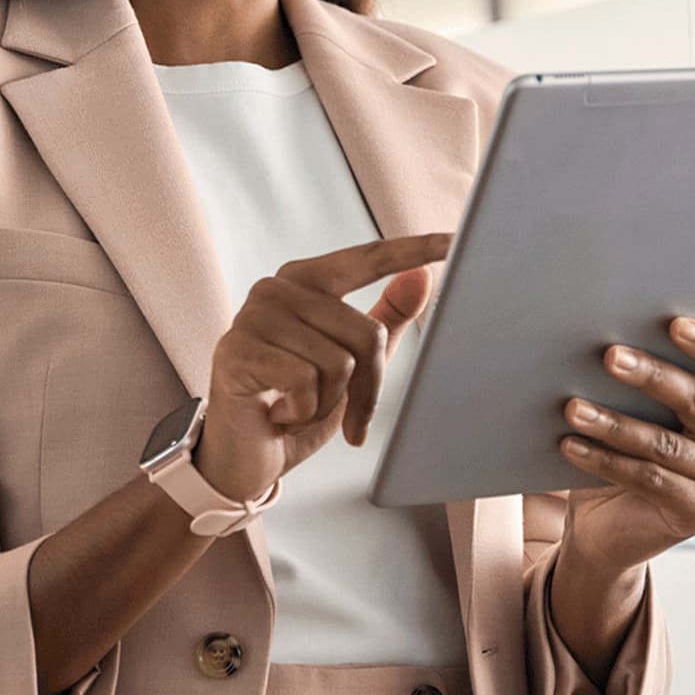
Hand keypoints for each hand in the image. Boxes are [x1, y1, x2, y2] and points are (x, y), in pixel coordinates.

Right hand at [194, 232, 450, 502]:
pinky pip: (305, 383)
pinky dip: (302, 412)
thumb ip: (384, 320)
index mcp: (306, 280)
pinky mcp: (238, 351)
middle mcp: (277, 288)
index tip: (457, 238)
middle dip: (366, 389)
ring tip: (297, 409)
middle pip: (365, 333)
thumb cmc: (294, 405)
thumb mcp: (350, 365)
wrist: (239, 457)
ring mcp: (253, 317)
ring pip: (338, 363)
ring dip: (328, 405)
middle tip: (345, 415)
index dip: (414, 250)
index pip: (370, 259)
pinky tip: (277, 414)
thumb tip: (421, 276)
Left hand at [553, 314, 694, 575]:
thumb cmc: (629, 448)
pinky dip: (604, 460)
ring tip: (572, 407)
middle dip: (652, 376)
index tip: (675, 323)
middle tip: (609, 356)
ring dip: (614, 423)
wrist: (614, 526)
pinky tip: (570, 444)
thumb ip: (652, 366)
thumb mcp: (643, 408)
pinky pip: (647, 478)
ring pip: (665, 443)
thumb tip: (619, 315)